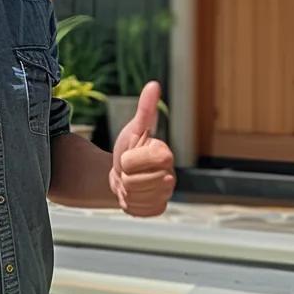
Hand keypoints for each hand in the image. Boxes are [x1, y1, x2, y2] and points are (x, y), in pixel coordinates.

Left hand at [108, 81, 175, 217]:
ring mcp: (166, 195)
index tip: (129, 155)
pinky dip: (129, 203)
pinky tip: (134, 195)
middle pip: (134, 182)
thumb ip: (145, 108)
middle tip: (129, 170)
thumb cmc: (129, 148)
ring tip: (130, 181)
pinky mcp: (158, 209)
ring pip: (134, 197)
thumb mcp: (134, 129)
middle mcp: (171, 175)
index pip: (142, 161)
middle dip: (125, 175)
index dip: (130, 160)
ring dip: (125, 189)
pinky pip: (137, 210)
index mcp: (166, 154)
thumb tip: (154, 84)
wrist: (122, 174)